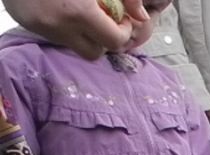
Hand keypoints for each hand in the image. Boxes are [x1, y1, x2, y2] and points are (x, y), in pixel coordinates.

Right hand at [2, 0, 144, 58]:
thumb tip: (143, 17)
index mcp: (78, 12)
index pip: (114, 41)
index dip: (123, 32)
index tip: (121, 18)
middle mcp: (59, 25)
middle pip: (95, 53)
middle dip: (104, 40)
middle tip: (105, 21)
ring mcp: (41, 27)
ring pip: (74, 46)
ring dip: (84, 35)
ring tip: (84, 14)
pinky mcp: (27, 24)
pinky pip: (55, 36)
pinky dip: (64, 27)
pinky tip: (63, 9)